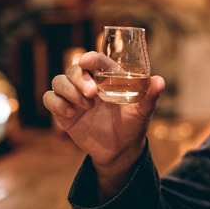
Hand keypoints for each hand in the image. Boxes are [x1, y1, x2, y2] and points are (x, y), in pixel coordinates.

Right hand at [43, 51, 164, 192]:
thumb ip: (150, 96)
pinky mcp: (63, 111)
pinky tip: (71, 114)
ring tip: (86, 107)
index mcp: (107, 77)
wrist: (120, 150)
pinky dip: (57, 104)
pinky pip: (49, 99)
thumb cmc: (133, 125)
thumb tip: (159, 81)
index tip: (87, 61)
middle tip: (91, 94)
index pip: (95, 60)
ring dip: (69, 91)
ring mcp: (74, 97)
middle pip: (73, 69)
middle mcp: (89, 83)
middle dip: (79, 79)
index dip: (90, 58)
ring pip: (58, 81)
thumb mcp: (143, 111)